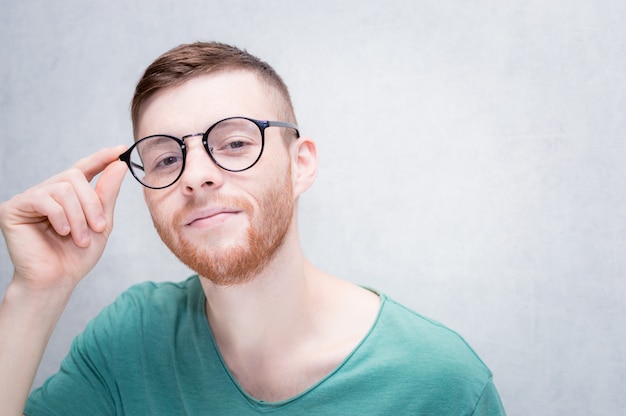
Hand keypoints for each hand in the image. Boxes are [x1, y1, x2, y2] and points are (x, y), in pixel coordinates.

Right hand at [0, 146, 127, 292]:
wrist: (57, 281)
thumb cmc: (76, 256)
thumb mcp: (101, 222)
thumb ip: (107, 193)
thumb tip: (119, 164)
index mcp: (69, 195)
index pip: (84, 168)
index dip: (101, 158)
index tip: (120, 149)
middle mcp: (48, 192)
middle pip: (74, 177)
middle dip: (91, 203)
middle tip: (98, 228)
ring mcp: (30, 199)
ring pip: (62, 188)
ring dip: (78, 215)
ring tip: (80, 238)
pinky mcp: (13, 208)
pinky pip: (43, 199)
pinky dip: (60, 217)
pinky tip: (62, 232)